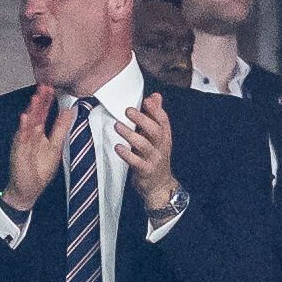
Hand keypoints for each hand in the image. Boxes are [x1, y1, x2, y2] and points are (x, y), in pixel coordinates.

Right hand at [3, 85, 74, 211]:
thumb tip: (69, 112)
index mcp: (39, 133)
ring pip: (28, 124)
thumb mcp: (55, 147)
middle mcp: (30, 135)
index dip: (47, 101)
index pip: (43, 113)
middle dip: (39, 101)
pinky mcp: (19, 152)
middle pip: (35, 115)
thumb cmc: (39, 170)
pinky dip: (23, 129)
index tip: (51, 88)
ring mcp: (24, 142)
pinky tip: (25, 119)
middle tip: (43, 87)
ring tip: (35, 98)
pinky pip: (21, 139)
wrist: (27, 189)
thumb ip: (60, 129)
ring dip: (31, 111)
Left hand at [118, 92, 176, 211]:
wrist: (159, 185)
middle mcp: (161, 147)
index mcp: (164, 136)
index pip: (163, 120)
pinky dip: (127, 154)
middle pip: (154, 131)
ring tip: (117, 126)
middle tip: (128, 110)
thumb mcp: (157, 137)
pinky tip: (118, 147)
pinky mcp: (146, 171)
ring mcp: (154, 159)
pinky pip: (136, 162)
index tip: (146, 100)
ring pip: (144, 145)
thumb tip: (155, 96)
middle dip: (142, 119)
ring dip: (130, 134)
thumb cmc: (154, 156)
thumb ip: (154, 116)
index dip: (156, 110)